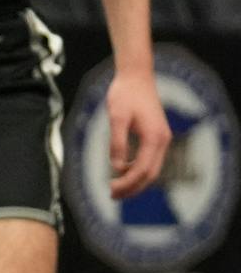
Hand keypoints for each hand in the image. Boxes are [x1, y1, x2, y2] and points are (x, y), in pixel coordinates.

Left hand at [104, 68, 171, 200]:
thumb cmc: (124, 95)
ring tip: (115, 190)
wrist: (136, 77)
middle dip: (132, 188)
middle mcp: (162, 140)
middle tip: (111, 196)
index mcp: (154, 137)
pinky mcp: (157, 137)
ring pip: (151, 170)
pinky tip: (122, 175)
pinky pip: (150, 161)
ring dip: (135, 182)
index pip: (142, 170)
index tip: (110, 190)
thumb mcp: (116, 118)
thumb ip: (117, 143)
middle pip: (150, 174)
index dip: (127, 184)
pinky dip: (137, 172)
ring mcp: (162, 138)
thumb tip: (117, 168)